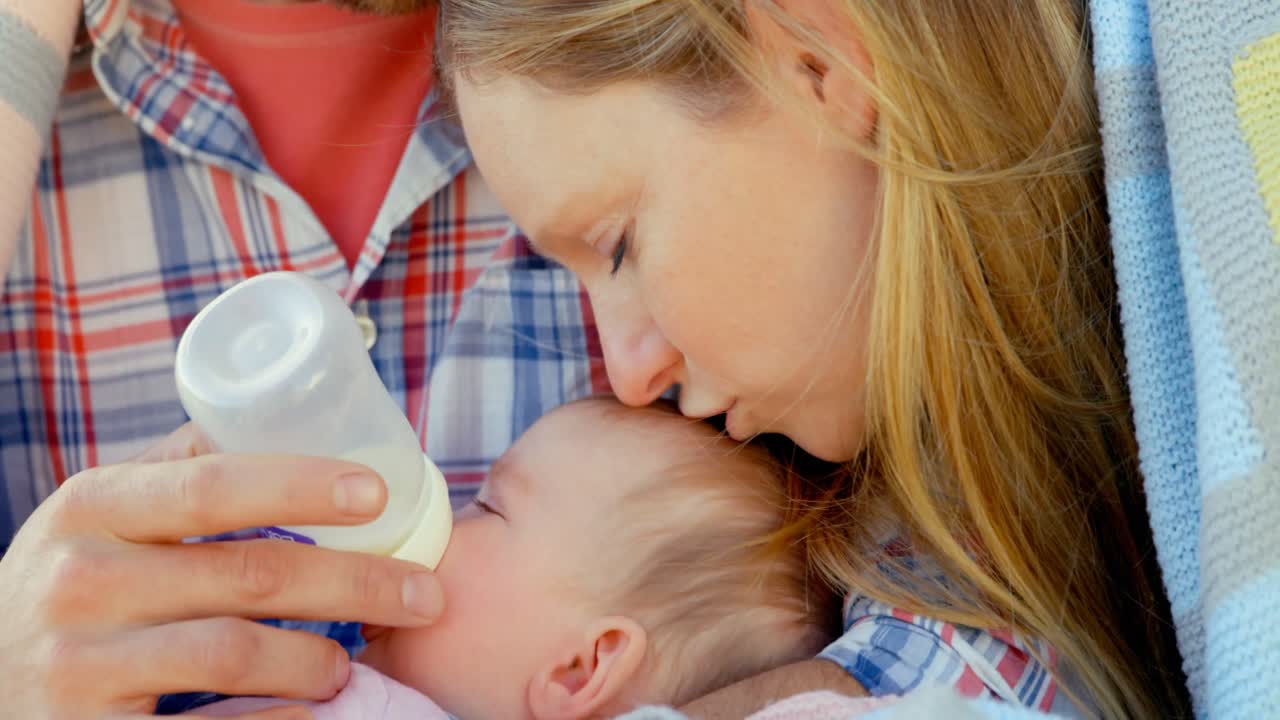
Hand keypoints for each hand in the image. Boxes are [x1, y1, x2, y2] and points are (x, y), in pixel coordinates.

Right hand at [0, 425, 444, 718]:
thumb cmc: (68, 588)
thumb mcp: (96, 517)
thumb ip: (173, 470)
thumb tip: (273, 411)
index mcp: (90, 508)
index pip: (210, 485)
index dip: (302, 486)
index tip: (378, 494)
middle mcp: (78, 581)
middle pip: (250, 574)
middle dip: (357, 583)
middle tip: (425, 593)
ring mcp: (77, 666)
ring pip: (237, 654)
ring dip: (318, 658)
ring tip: (350, 662)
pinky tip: (313, 711)